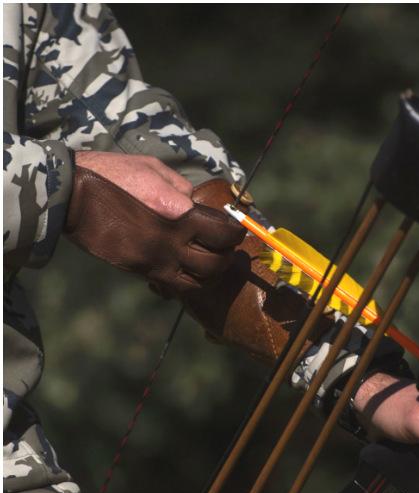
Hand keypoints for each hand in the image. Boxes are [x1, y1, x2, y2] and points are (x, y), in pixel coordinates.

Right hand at [65, 153, 243, 294]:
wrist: (71, 195)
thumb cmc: (113, 174)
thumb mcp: (155, 170)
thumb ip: (182, 189)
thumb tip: (197, 204)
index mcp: (180, 214)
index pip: (224, 233)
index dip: (235, 232)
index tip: (235, 227)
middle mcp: (172, 242)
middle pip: (217, 263)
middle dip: (226, 256)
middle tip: (224, 247)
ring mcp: (155, 260)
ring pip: (198, 282)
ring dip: (208, 274)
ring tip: (206, 260)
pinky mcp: (139, 269)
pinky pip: (173, 286)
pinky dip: (185, 282)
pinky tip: (183, 267)